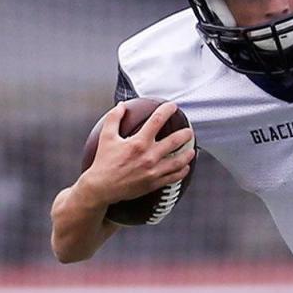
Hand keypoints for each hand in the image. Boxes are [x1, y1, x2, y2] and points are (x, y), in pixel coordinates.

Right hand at [78, 102, 195, 206]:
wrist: (101, 187)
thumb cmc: (103, 162)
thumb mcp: (106, 137)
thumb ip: (114, 119)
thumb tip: (122, 105)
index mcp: (138, 143)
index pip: (157, 121)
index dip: (167, 110)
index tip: (173, 106)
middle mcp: (149, 156)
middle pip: (175, 141)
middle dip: (185, 134)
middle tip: (189, 131)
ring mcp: (154, 170)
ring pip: (179, 161)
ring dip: (188, 154)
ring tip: (192, 150)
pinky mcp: (155, 183)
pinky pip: (174, 177)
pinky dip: (182, 171)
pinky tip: (185, 167)